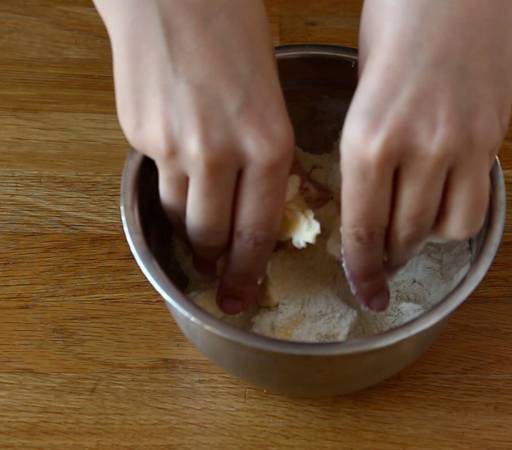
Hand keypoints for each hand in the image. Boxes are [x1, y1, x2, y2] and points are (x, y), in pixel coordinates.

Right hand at [95, 0, 293, 313]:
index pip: (258, 233)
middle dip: (215, 258)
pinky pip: (157, 180)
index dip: (248, 272)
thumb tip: (265, 201)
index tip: (241, 295)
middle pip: (211, 237)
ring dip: (190, 225)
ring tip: (198, 219)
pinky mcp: (139, 136)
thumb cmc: (236, 32)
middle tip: (217, 265)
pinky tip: (180, 161)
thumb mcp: (273, 99)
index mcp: (269, 145)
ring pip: (178, 216)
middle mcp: (221, 154)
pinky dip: (170, 184)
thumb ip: (267, 156)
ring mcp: (174, 147)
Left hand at [340, 0, 511, 309]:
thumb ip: (364, 148)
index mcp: (364, 138)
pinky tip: (441, 204)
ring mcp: (459, 146)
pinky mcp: (490, 140)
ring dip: (423, 240)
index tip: (365, 293)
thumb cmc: (396, 23)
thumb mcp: (359, 89)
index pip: (362, 228)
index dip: (362, 270)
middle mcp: (413, 150)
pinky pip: (475, 206)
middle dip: (389, 259)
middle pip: (402, 236)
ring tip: (411, 229)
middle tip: (382, 262)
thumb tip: (369, 197)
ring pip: (443, 230)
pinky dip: (454, 219)